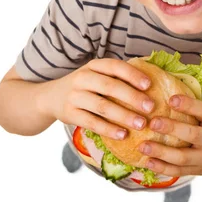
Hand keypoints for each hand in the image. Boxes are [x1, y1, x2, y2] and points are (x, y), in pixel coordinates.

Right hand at [40, 58, 154, 139]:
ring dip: (123, 116)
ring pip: (102, 106)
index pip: (115, 67)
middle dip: (132, 97)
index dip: (132, 75)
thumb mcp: (96, 75)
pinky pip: (91, 122)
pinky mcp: (69, 114)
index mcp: (94, 65)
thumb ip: (116, 78)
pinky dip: (108, 129)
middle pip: (110, 87)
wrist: (49, 97)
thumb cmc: (85, 86)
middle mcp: (83, 78)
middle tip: (151, 107)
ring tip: (141, 124)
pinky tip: (123, 135)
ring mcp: (75, 96)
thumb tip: (152, 84)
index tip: (149, 84)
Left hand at [136, 94, 201, 177]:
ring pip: (182, 157)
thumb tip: (161, 84)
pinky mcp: (195, 172)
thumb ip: (189, 106)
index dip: (189, 105)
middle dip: (172, 128)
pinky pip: (177, 171)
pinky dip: (161, 168)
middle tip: (152, 123)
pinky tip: (147, 161)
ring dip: (161, 152)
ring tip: (143, 145)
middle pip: (192, 134)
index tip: (171, 99)